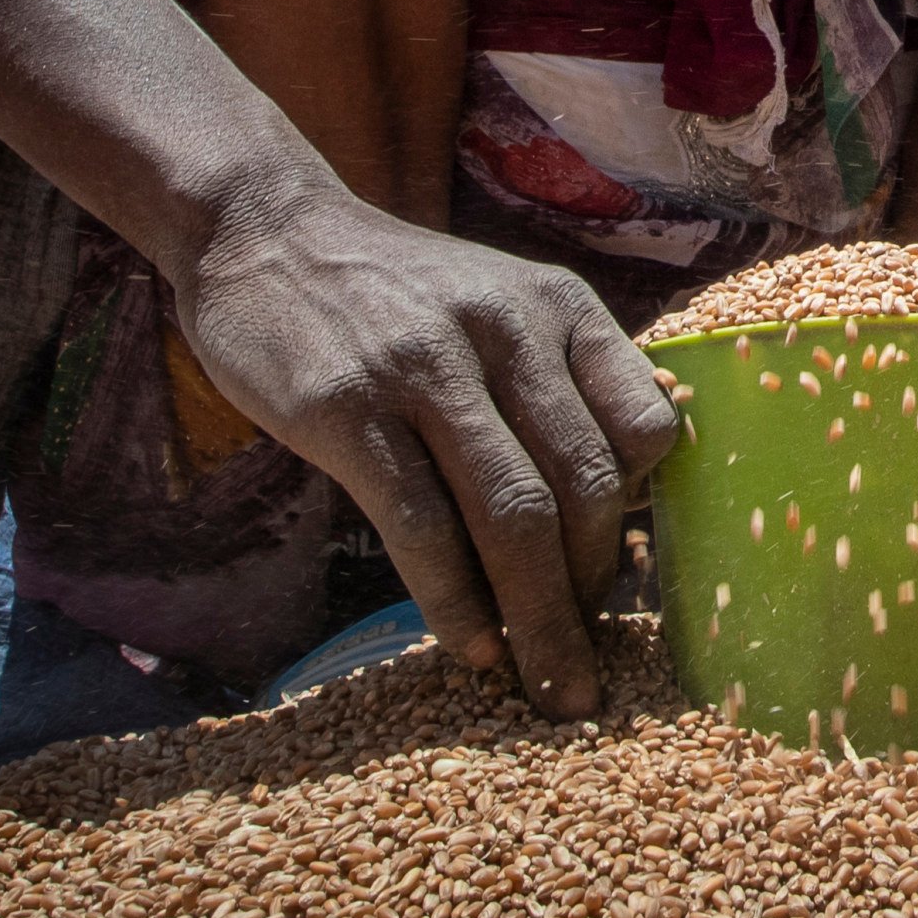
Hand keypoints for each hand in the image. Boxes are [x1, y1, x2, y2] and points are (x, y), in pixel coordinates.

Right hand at [176, 174, 680, 713]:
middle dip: (594, 594)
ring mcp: (426, 369)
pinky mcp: (349, 410)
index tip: (625, 581)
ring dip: (539, 618)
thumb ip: (559, 381)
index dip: (645, 518)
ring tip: (546, 683)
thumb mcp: (503, 303)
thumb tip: (617, 505)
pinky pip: (423, 527)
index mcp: (561, 307)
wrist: (268, 234)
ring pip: (512, 516)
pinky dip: (456, 603)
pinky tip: (473, 645)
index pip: (649, 427)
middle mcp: (507, 331)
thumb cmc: (398, 293)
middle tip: (585, 667)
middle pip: (584, 486)